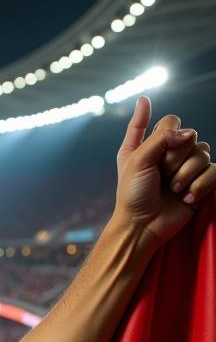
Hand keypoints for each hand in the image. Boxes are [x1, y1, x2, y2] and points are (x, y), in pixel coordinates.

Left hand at [115, 96, 215, 249]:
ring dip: (187, 174)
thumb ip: (161, 138)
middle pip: (189, 136)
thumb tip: (190, 133)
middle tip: (162, 175)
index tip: (148, 116)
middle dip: (176, 157)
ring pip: (204, 153)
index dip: (164, 128)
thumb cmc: (134, 194)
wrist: (142, 225)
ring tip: (173, 190)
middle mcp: (169, 154)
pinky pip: (215, 170)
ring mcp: (186, 168)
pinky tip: (186, 198)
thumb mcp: (137, 161)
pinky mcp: (200, 182)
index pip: (169, 121)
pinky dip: (200, 185)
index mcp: (149, 146)